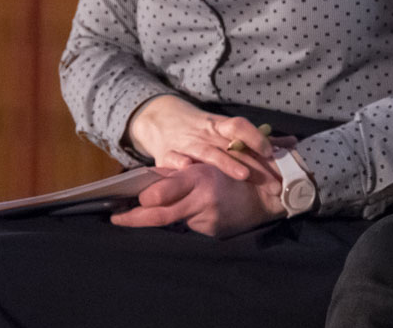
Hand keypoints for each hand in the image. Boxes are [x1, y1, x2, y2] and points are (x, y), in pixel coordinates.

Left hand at [111, 162, 282, 237]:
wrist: (276, 193)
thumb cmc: (246, 169)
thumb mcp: (214, 163)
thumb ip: (184, 174)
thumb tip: (153, 182)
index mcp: (201, 177)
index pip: (161, 194)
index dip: (139, 203)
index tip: (119, 209)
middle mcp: (201, 199)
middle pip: (159, 215)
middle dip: (135, 219)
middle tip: (117, 219)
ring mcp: (208, 218)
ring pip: (177, 218)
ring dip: (168, 213)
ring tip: (165, 206)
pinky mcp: (214, 230)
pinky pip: (193, 223)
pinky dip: (190, 216)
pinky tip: (200, 209)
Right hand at [125, 95, 273, 179]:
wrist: (161, 119)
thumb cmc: (201, 128)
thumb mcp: (226, 129)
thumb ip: (257, 139)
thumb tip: (291, 143)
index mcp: (220, 126)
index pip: (240, 126)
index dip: (257, 137)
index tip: (273, 152)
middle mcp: (205, 133)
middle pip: (230, 146)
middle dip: (253, 165)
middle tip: (273, 183)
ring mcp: (185, 143)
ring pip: (206, 152)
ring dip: (224, 163)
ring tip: (242, 175)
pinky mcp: (166, 155)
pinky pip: (172, 159)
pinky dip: (180, 163)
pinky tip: (189, 168)